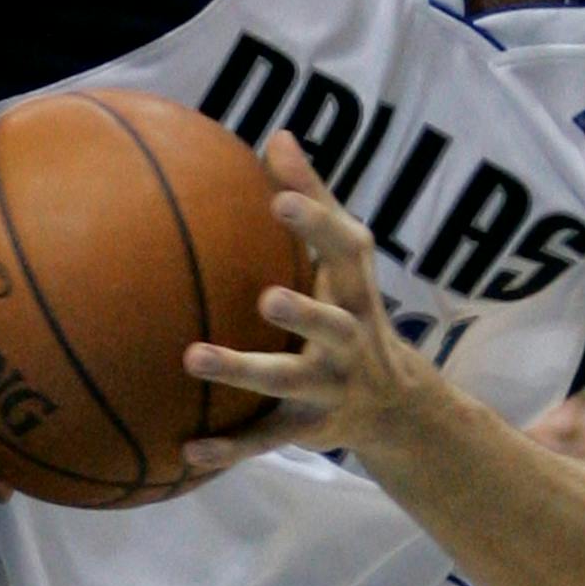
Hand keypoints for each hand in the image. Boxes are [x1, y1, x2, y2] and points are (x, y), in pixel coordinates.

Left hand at [180, 130, 428, 472]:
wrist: (398, 407)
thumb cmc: (351, 306)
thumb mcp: (344, 260)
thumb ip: (313, 198)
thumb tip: (276, 134)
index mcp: (357, 291)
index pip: (346, 253)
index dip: (318, 225)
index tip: (282, 199)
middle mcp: (351, 341)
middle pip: (333, 327)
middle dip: (304, 312)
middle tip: (265, 297)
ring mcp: (332, 389)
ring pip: (289, 384)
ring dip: (244, 372)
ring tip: (193, 359)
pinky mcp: (310, 430)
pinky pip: (265, 440)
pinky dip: (230, 447)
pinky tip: (187, 450)